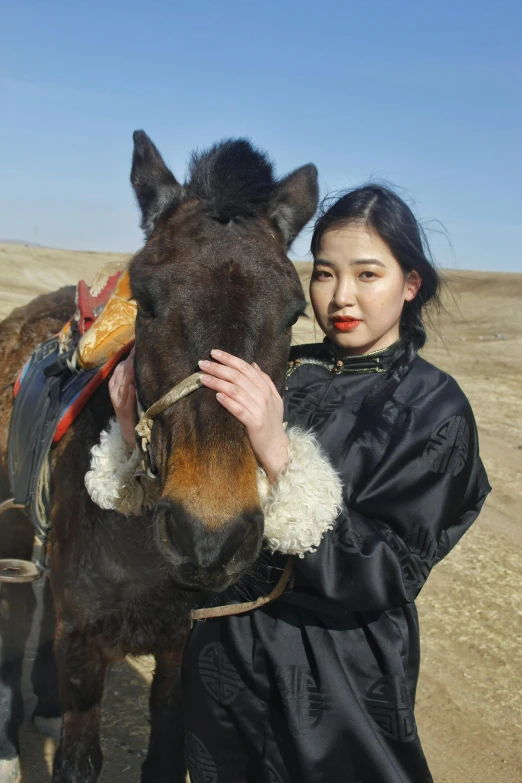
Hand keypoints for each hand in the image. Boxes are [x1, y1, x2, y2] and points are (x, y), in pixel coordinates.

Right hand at [109, 346, 136, 449]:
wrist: (130, 431)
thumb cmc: (133, 407)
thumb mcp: (131, 391)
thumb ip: (133, 377)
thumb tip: (140, 359)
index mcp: (115, 384)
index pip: (121, 367)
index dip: (129, 356)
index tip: (138, 344)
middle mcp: (115, 391)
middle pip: (121, 373)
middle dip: (130, 361)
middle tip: (139, 349)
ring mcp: (118, 401)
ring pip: (122, 385)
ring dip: (129, 375)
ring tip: (135, 363)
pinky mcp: (123, 411)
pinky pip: (126, 401)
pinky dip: (128, 394)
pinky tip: (132, 387)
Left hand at [199, 349, 288, 482]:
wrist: (276, 446)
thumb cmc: (271, 423)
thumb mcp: (273, 399)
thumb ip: (265, 380)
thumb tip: (254, 364)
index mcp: (266, 388)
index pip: (245, 368)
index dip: (229, 359)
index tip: (214, 353)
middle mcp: (263, 396)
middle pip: (238, 377)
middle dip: (219, 368)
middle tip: (202, 363)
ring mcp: (259, 409)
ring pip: (235, 391)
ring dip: (218, 383)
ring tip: (203, 378)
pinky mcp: (254, 423)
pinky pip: (239, 409)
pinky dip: (228, 401)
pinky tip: (217, 396)